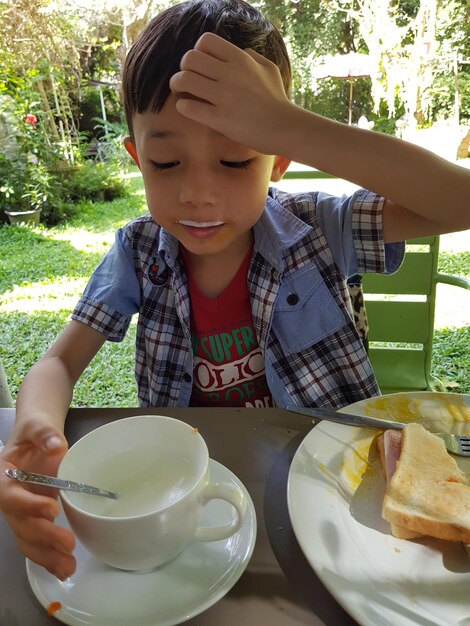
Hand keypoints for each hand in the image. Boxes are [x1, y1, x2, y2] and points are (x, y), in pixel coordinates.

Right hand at [0, 417, 75, 578]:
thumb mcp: (37, 426)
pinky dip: (49, 559)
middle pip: (20, 524)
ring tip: (68, 567)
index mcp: (3, 477)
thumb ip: (44, 433)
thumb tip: (55, 444)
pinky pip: (37, 544)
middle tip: (67, 542)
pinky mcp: (34, 522)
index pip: (11, 496)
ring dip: (46, 556)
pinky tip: (65, 569)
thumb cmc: (35, 432)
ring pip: (27, 541)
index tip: (52, 508)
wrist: (37, 439)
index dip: (29, 505)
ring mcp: (21, 514)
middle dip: (43, 536)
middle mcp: (9, 500)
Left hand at [169, 32, 291, 153]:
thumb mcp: (269, 69)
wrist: (283, 128)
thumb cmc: (277, 99)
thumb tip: (241, 52)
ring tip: (181, 93)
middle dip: (183, 68)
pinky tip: (187, 108)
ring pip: (184, 79)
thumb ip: (253, 57)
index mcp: (240, 59)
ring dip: (177, 85)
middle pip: (190, 58)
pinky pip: (188, 107)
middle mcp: (230, 74)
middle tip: (186, 80)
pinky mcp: (219, 119)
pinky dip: (183, 106)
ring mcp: (224, 97)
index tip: (200, 65)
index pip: (205, 41)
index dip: (197, 51)